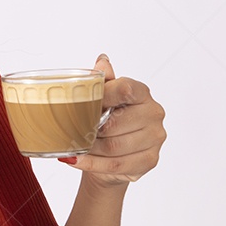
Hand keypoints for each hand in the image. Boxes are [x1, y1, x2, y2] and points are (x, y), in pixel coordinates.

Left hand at [60, 54, 165, 187]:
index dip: (101, 96)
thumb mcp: (103, 98)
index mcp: (142, 93)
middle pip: (115, 124)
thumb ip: (103, 80)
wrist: (112, 154)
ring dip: (89, 149)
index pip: (125, 89)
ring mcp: (155, 138)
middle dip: (89, 130)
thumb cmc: (107, 120)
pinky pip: (116, 164)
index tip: (82, 104)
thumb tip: (102, 60)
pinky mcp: (150, 160)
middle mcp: (154, 113)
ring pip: (114, 147)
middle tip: (71, 131)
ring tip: (73, 146)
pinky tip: (75, 159)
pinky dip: (92, 164)